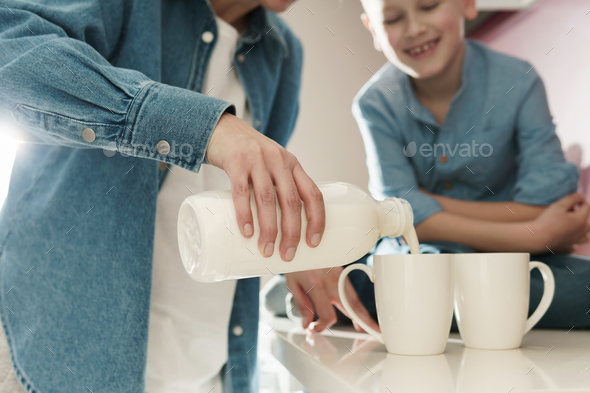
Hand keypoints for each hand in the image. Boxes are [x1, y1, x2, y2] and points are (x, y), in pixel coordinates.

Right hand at [206, 113, 324, 260]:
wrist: (224, 129)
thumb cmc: (250, 156)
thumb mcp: (272, 166)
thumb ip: (279, 188)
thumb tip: (284, 231)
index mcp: (293, 165)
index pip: (313, 194)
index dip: (317, 220)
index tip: (314, 243)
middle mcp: (279, 161)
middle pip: (291, 201)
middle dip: (291, 232)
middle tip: (287, 255)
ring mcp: (257, 160)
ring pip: (267, 199)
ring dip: (269, 228)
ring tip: (266, 249)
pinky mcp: (235, 162)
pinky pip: (241, 191)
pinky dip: (245, 214)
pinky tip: (246, 231)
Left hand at [285, 267, 379, 332]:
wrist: (303, 237)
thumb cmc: (296, 261)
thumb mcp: (292, 283)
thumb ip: (301, 305)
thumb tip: (307, 325)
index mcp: (317, 285)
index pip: (326, 314)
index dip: (321, 327)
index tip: (314, 330)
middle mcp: (332, 281)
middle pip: (350, 307)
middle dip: (362, 322)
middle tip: (373, 334)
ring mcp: (340, 276)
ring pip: (355, 299)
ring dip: (364, 315)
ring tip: (373, 328)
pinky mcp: (343, 272)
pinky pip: (353, 291)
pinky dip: (359, 304)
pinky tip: (362, 313)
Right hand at [530, 193, 589, 253]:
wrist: (539, 238)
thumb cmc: (548, 220)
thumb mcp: (559, 205)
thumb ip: (572, 199)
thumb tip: (580, 195)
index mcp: (581, 220)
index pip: (586, 206)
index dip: (580, 200)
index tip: (573, 198)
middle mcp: (582, 231)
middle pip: (587, 221)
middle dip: (581, 214)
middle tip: (570, 211)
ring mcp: (575, 241)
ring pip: (585, 236)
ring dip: (582, 230)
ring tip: (573, 226)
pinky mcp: (567, 248)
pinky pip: (575, 246)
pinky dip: (574, 242)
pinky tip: (568, 238)